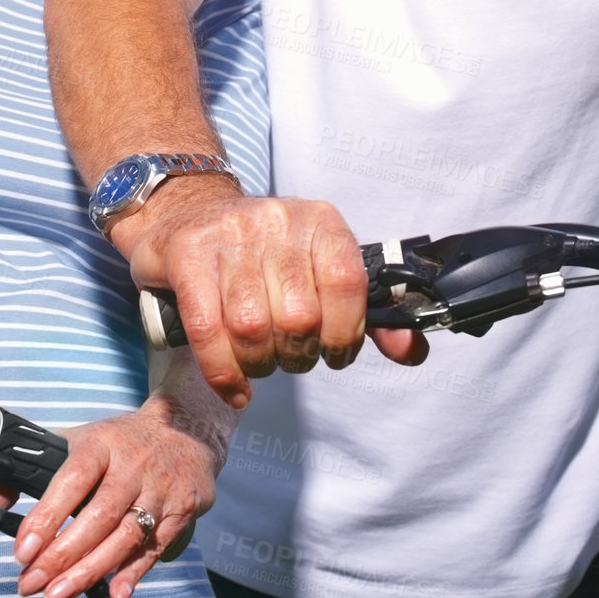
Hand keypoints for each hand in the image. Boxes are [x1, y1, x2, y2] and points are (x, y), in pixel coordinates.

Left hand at [11, 386, 227, 597]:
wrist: (185, 428)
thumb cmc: (121, 442)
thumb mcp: (80, 439)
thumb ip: (35, 467)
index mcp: (102, 443)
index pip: (73, 478)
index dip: (48, 515)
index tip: (22, 549)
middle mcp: (133, 465)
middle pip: (99, 514)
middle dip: (62, 554)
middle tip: (31, 583)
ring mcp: (159, 488)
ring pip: (126, 535)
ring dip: (90, 570)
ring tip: (57, 595)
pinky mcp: (181, 511)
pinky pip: (155, 547)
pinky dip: (135, 573)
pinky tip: (115, 594)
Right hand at [121, 181, 389, 406]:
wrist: (188, 211)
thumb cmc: (262, 254)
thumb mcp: (319, 266)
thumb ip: (368, 311)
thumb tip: (411, 351)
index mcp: (319, 220)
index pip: (348, 282)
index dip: (346, 333)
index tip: (335, 354)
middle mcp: (276, 219)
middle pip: (299, 316)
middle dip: (297, 356)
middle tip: (289, 357)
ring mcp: (228, 235)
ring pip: (252, 327)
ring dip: (259, 365)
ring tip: (260, 363)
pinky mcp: (187, 255)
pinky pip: (208, 330)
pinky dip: (223, 372)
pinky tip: (234, 387)